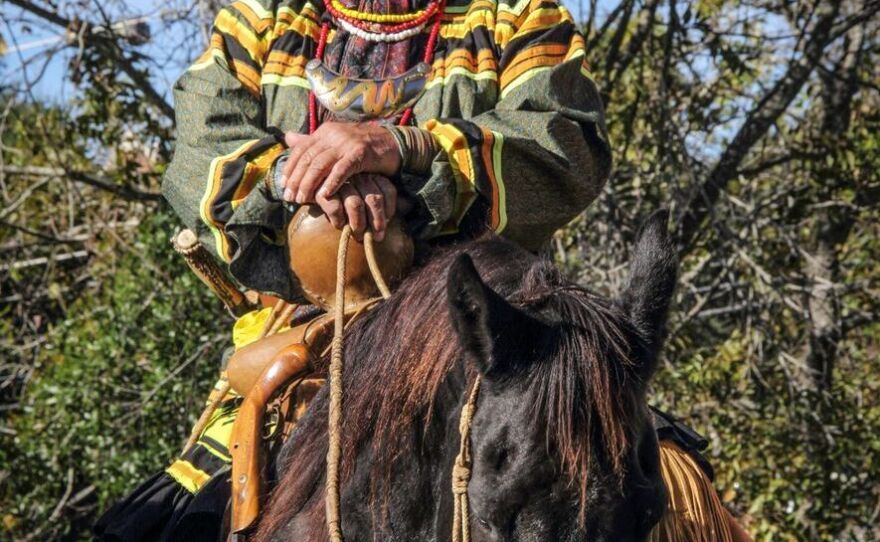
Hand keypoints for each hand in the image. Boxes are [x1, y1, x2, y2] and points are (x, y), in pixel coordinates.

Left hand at [281, 122, 400, 204]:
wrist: (392, 143)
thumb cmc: (361, 148)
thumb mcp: (334, 142)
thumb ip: (312, 142)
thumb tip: (288, 137)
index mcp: (325, 131)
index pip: (301, 149)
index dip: (290, 167)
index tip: (283, 185)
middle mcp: (333, 134)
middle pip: (308, 158)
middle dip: (297, 179)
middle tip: (290, 197)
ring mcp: (346, 143)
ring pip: (321, 164)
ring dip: (309, 183)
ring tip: (303, 199)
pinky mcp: (360, 153)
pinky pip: (342, 170)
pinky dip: (331, 183)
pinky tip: (324, 195)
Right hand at [314, 173, 397, 240]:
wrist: (309, 183)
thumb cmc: (343, 192)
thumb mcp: (365, 192)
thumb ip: (385, 197)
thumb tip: (409, 204)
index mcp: (370, 173)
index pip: (388, 190)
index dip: (390, 210)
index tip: (386, 225)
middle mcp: (357, 175)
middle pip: (374, 199)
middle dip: (377, 222)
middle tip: (375, 238)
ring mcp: (340, 181)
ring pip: (355, 205)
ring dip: (358, 224)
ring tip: (357, 236)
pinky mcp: (321, 190)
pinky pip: (335, 207)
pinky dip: (338, 220)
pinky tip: (338, 225)